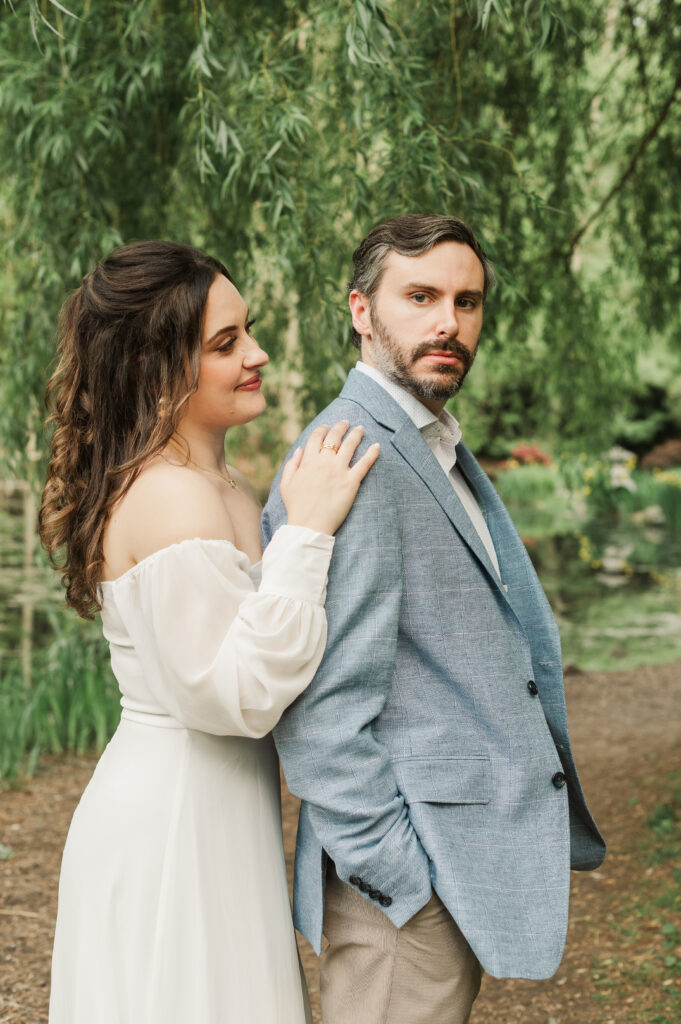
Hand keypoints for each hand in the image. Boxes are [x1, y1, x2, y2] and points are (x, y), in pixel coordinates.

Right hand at [280, 421, 379, 535]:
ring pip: (350, 445)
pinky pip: (364, 463)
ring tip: (360, 429)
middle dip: (341, 427)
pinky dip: (372, 453)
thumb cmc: (296, 507)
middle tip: (346, 422)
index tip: (327, 427)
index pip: (316, 437)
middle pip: (334, 437)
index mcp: (308, 461)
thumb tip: (299, 450)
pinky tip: (377, 446)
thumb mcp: (286, 484)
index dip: (322, 429)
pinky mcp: (351, 482)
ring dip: (356, 434)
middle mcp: (324, 462)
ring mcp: (339, 471)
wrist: (309, 525)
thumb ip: (292, 465)